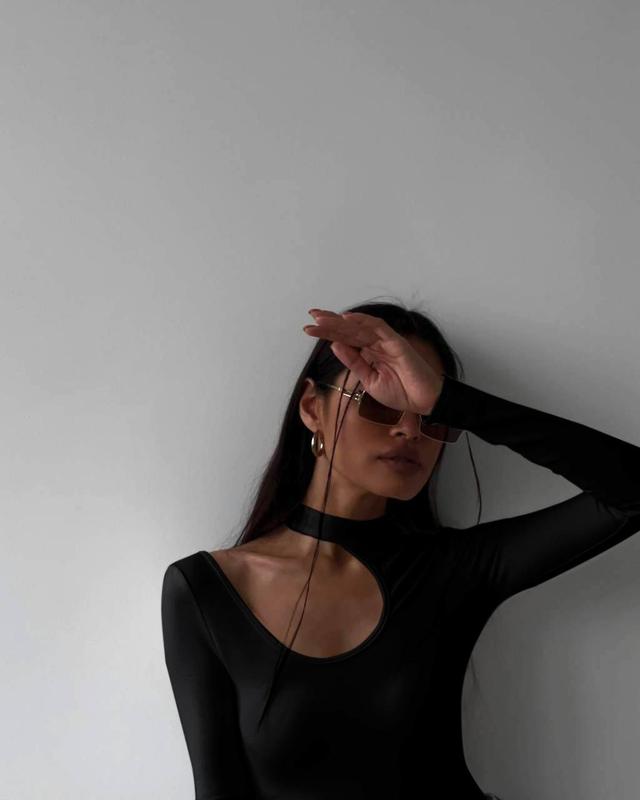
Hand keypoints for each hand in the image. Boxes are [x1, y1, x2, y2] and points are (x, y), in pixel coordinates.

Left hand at [302, 308, 444, 414]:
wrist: (423, 401)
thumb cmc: (401, 392)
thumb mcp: (369, 380)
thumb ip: (354, 362)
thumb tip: (335, 345)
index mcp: (369, 353)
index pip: (345, 339)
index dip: (328, 332)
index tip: (309, 329)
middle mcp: (376, 344)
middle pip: (349, 330)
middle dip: (329, 323)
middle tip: (311, 318)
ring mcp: (386, 342)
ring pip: (359, 327)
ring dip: (340, 322)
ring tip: (321, 319)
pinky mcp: (396, 342)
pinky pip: (378, 328)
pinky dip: (363, 321)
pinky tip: (347, 318)